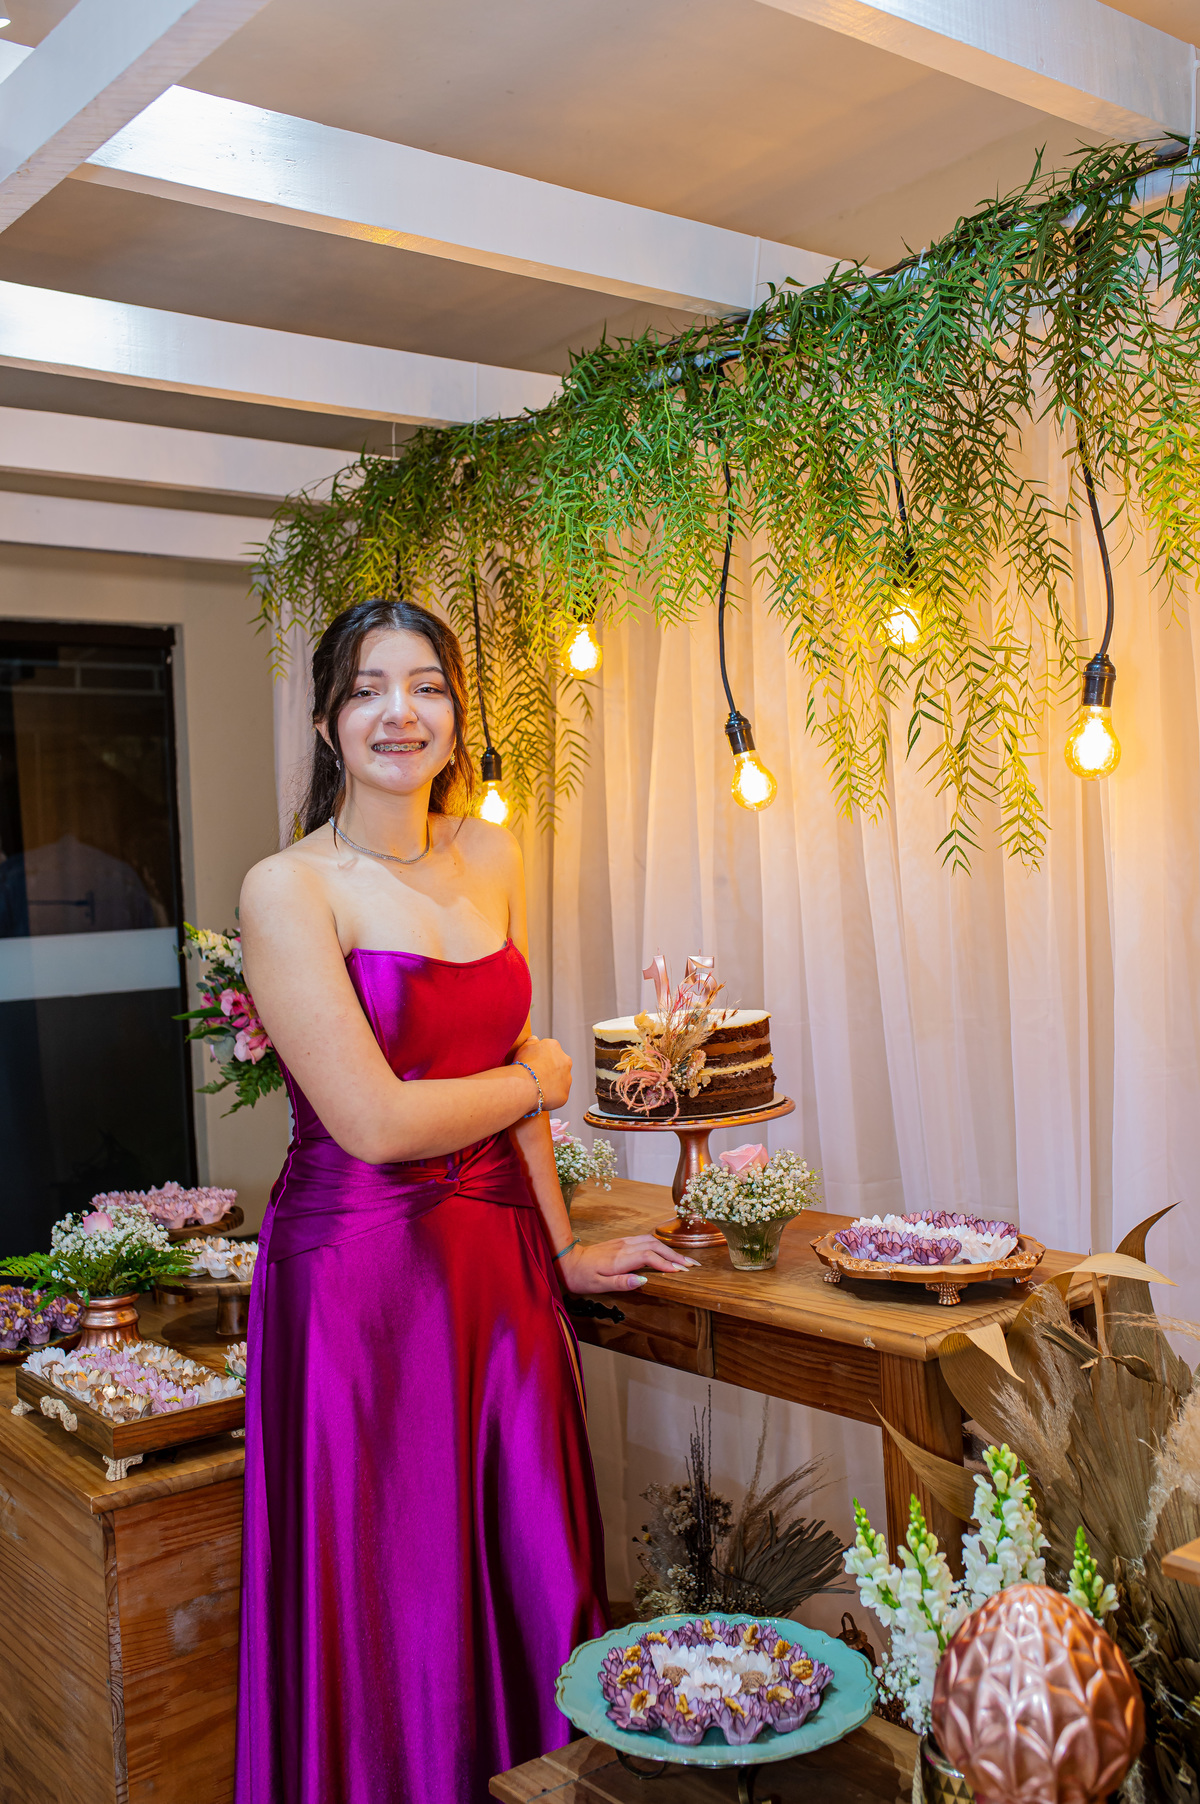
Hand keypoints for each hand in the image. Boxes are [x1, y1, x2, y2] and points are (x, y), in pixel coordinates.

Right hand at [514, 1035, 571, 1110]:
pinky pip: (557, 1095)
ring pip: (560, 1080)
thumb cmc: (523, 1065)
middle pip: (558, 1065)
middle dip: (550, 1069)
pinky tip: (540, 1096)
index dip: (541, 1058)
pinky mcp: (565, 1094)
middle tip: (536, 1076)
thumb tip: (535, 1039)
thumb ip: (532, 1041)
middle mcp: (565, 1061)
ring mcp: (567, 1078)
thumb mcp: (524, 1047)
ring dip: (552, 1083)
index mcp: (554, 1046)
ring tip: (537, 1087)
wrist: (525, 1085)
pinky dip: (550, 1096)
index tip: (533, 1064)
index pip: (550, 1050)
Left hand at [557, 1234, 698, 1294]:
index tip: (681, 1272)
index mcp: (620, 1259)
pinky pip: (645, 1240)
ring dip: (669, 1249)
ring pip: (651, 1240)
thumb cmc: (581, 1277)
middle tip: (692, 1265)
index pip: (649, 1257)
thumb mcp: (598, 1286)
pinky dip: (659, 1245)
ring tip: (683, 1259)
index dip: (666, 1264)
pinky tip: (665, 1251)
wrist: (567, 1261)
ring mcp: (623, 1242)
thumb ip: (621, 1283)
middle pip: (655, 1246)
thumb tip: (643, 1281)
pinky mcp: (621, 1242)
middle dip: (675, 1255)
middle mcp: (624, 1247)